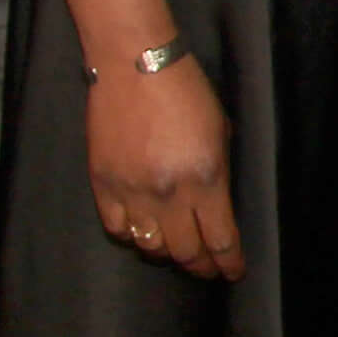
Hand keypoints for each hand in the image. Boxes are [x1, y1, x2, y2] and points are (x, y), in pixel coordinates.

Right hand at [89, 52, 240, 280]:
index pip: (221, 240)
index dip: (229, 263)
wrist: (134, 64)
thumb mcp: (220, 131)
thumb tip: (216, 204)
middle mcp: (169, 194)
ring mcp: (132, 192)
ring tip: (176, 251)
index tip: (233, 272)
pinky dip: (132, 237)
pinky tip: (142, 232)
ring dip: (167, 253)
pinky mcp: (103, 185)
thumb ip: (219, 173)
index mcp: (205, 180)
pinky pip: (117, 229)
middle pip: (186, 252)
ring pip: (150, 246)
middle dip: (201, 265)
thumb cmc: (186, 90)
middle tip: (207, 268)